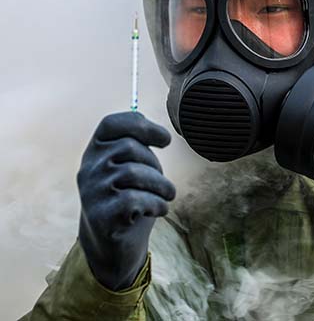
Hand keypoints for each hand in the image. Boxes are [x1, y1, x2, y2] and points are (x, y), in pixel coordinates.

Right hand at [77, 111, 175, 290]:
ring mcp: (92, 192)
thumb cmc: (130, 197)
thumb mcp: (132, 168)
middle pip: (129, 147)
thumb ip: (140, 148)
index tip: (166, 140)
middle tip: (163, 183)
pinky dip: (157, 203)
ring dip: (161, 185)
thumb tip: (162, 135)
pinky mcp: (101, 216)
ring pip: (134, 172)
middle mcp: (88, 169)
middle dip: (155, 163)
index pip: (110, 124)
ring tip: (168, 194)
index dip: (142, 125)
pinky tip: (160, 209)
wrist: (112, 245)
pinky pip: (136, 199)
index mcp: (95, 151)